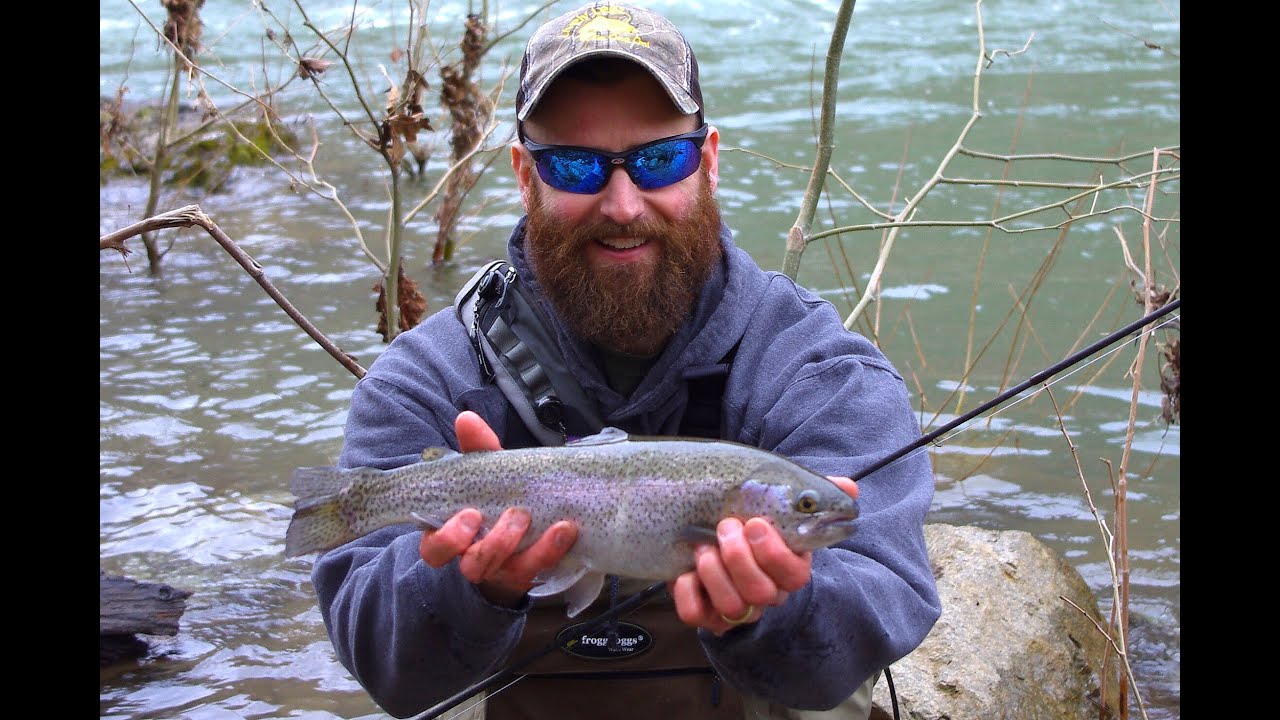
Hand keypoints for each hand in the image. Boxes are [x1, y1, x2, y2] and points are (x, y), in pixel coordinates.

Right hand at [417, 411, 577, 606]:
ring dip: (532, 549)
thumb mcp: (487, 471)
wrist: (528, 525)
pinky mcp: (531, 573)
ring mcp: (504, 570)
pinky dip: (553, 549)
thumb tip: (466, 418)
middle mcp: (474, 559)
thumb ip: (477, 447)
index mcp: (451, 536)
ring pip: (508, 572)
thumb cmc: (496, 495)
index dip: (447, 539)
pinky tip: (567, 529)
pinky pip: (540, 569)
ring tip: (548, 521)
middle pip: (472, 566)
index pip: (434, 549)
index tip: (469, 515)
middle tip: (516, 514)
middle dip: (493, 544)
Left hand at [672, 475, 857, 634]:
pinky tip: (686, 569)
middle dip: (740, 558)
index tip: (755, 523)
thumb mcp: (778, 496)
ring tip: (703, 545)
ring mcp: (734, 604)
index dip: (774, 553)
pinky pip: (695, 614)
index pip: (795, 576)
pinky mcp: (702, 611)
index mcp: (788, 567)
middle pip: (764, 593)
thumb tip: (850, 488)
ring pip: (732, 606)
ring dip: (714, 571)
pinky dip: (687, 591)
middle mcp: (766, 592)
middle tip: (726, 526)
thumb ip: (812, 492)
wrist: (702, 524)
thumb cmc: (748, 512)